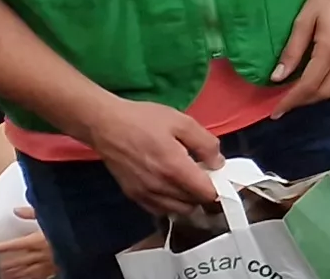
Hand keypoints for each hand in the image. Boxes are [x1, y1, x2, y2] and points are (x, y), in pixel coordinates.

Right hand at [75, 99, 224, 217]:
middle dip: (204, 193)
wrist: (106, 125)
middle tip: (205, 176)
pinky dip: (170, 203)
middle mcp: (160, 188)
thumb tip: (219, 163)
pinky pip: (158, 209)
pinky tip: (172, 187)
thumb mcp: (183, 123)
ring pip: (176, 210)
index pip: (206, 193)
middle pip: (193, 204)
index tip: (222, 178)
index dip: (219, 188)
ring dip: (188, 200)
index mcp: (175, 169)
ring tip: (189, 181)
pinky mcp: (133, 195)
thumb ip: (206, 144)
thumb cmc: (145, 120)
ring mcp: (144, 194)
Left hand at [270, 0, 329, 105]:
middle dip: (306, 100)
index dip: (291, 101)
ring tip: (308, 92)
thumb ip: (292, 49)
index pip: (308, 84)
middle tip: (289, 101)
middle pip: (327, 91)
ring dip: (324, 95)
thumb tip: (277, 77)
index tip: (277, 112)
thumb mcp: (305, 17)